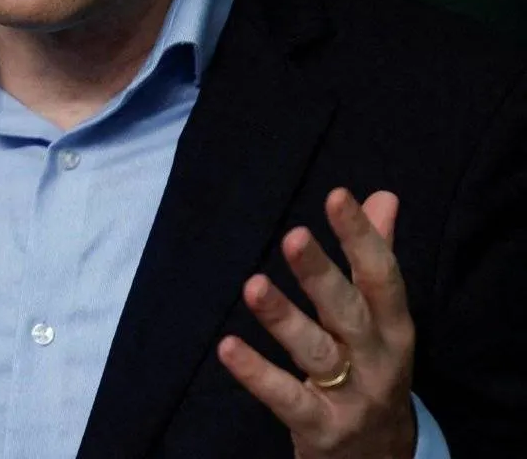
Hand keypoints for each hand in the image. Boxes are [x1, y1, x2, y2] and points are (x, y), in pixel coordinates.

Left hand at [218, 189, 417, 457]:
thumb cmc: (373, 372)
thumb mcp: (382, 321)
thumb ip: (375, 259)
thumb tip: (383, 197)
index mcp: (395, 328)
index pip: (381, 277)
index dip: (362, 237)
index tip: (337, 196)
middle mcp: (379, 361)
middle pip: (349, 312)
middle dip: (322, 275)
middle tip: (294, 236)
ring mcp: (351, 397)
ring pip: (316, 353)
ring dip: (284, 318)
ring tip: (253, 284)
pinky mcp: (320, 427)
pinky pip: (285, 397)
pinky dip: (256, 373)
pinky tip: (226, 347)